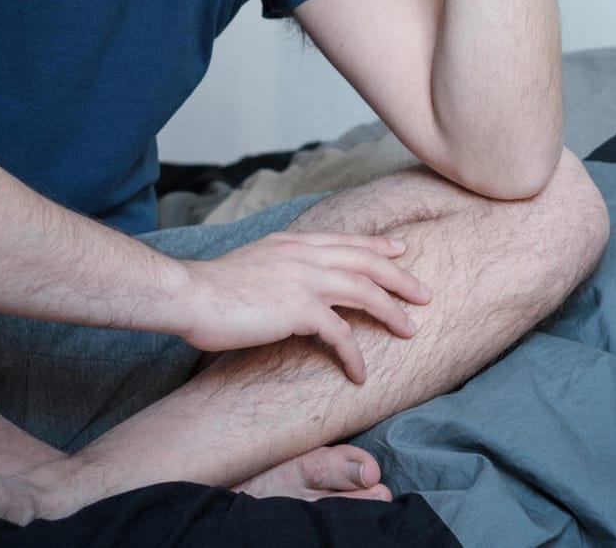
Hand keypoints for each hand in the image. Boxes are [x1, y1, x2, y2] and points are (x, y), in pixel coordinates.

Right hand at [169, 231, 430, 383]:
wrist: (191, 295)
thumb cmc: (211, 288)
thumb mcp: (252, 262)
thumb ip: (278, 266)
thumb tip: (288, 280)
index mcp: (293, 243)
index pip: (346, 241)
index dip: (377, 247)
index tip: (400, 250)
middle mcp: (305, 255)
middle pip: (367, 262)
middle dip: (400, 277)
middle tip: (424, 293)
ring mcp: (305, 279)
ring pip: (365, 292)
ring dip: (392, 313)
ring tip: (410, 332)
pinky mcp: (301, 309)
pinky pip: (341, 334)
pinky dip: (355, 355)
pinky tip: (361, 373)